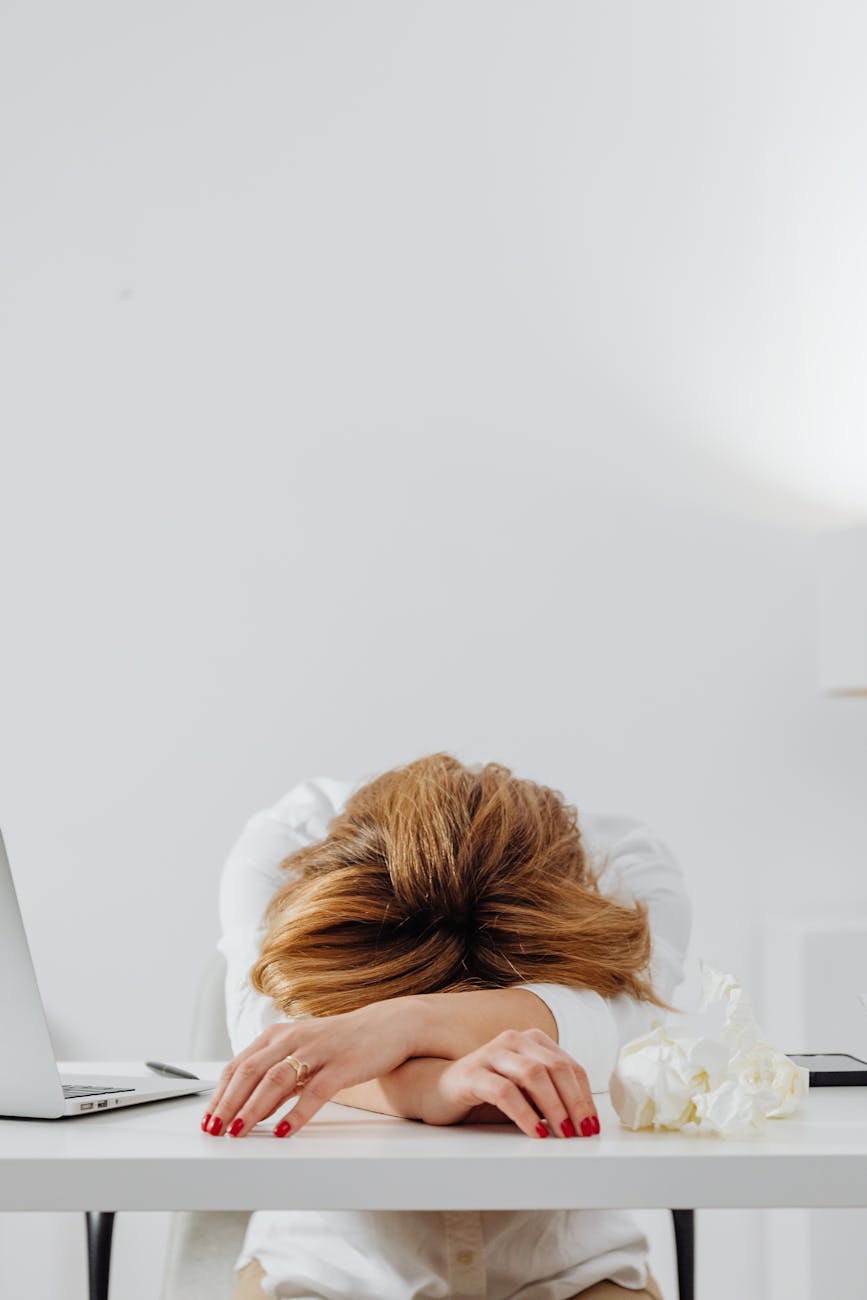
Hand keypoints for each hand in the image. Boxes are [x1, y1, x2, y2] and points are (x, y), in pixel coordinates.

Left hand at [202, 997, 416, 1137]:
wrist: (387, 1026)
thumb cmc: (341, 1043)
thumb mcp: (302, 1056)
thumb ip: (277, 1080)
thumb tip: (249, 1110)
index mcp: (278, 1035)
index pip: (238, 1065)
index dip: (219, 1093)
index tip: (207, 1119)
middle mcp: (293, 1038)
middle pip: (250, 1071)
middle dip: (228, 1103)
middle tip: (214, 1130)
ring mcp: (317, 1050)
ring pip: (276, 1080)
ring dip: (253, 1108)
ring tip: (239, 1132)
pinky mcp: (341, 1064)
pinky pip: (315, 1091)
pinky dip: (297, 1113)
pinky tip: (285, 1131)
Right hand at [427, 1027, 600, 1138]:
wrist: (437, 1090)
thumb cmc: (487, 1093)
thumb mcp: (525, 1093)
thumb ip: (551, 1096)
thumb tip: (584, 1122)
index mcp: (532, 1041)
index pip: (570, 1067)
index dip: (585, 1097)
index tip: (592, 1126)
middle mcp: (514, 1040)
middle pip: (556, 1068)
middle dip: (575, 1103)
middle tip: (583, 1133)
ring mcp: (492, 1054)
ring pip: (534, 1074)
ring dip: (554, 1107)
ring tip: (563, 1133)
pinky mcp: (472, 1073)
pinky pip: (505, 1091)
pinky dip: (525, 1114)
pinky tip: (535, 1132)